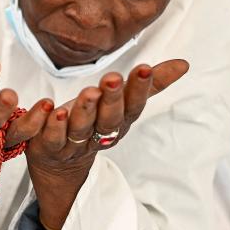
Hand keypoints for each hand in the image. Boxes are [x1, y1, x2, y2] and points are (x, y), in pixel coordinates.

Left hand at [26, 59, 188, 229]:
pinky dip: (50, 126)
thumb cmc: (91, 124)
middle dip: (112, 100)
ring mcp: (72, 144)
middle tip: (112, 79)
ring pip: (80, 130)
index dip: (139, 91)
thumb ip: (148, 84)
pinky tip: (50, 109)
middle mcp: (98, 135)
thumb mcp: (119, 103)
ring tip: (87, 92)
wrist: (58, 165)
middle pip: (109, 121)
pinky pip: (49, 138)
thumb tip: (183, 64)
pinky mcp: (46, 147)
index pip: (132, 107)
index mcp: (117, 123)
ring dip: (84, 112)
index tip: (144, 68)